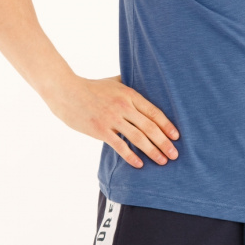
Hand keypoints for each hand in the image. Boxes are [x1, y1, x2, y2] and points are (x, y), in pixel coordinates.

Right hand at [47, 73, 179, 167]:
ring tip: (162, 161)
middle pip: (150, 127)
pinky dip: (131, 156)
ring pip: (138, 137)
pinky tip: (140, 164)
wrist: (67, 92)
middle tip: (175, 154)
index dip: (167, 125)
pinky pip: (119, 145)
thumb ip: (130, 83)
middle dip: (164, 142)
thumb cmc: (92, 87)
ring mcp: (112, 119)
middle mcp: (124, 106)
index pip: (154, 112)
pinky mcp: (100, 130)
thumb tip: (145, 80)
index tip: (177, 136)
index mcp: (130, 94)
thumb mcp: (115, 81)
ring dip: (153, 151)